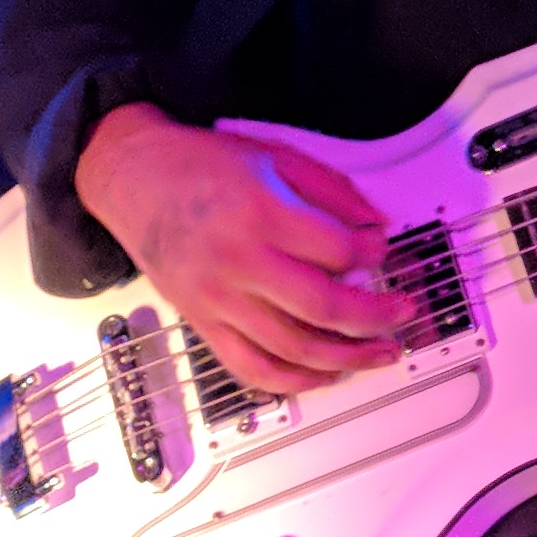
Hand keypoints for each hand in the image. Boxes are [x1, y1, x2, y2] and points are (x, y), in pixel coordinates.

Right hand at [73, 103, 413, 394]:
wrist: (134, 177)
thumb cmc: (198, 165)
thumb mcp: (273, 155)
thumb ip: (331, 188)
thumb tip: (376, 222)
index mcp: (260, 214)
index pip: (337, 250)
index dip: (372, 252)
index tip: (381, 248)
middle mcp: (238, 262)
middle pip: (324, 307)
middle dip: (377, 315)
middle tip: (402, 312)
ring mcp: (218, 298)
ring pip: (294, 348)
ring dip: (348, 357)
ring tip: (381, 353)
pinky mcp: (203, 321)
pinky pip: (251, 368)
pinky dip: (294, 382)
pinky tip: (325, 376)